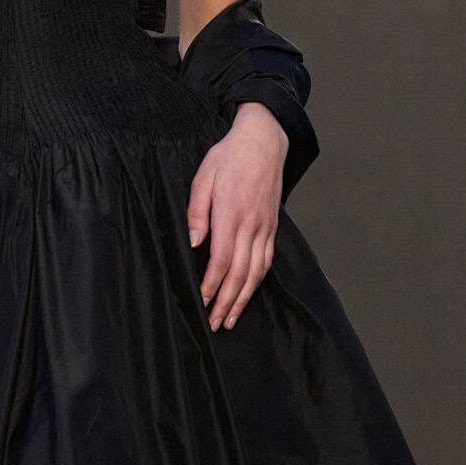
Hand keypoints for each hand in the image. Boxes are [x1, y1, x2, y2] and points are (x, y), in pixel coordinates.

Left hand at [187, 104, 286, 330]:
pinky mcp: (272, 227)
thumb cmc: (229, 157)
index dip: (211, 284)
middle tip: (215, 323)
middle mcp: (251, 225)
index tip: (201, 301)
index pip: (222, 259)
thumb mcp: (204, 176)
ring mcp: (265, 228)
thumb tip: (193, 242)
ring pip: (256, 272)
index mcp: (232, 213)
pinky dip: (257, 282)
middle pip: (240, 273)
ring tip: (231, 318)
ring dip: (243, 299)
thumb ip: (197, 211)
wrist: (264, 141)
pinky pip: (266, 261)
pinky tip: (248, 294)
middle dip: (226, 301)